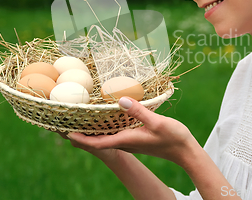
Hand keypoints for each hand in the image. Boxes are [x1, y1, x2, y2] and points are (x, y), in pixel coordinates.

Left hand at [64, 97, 197, 165]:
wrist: (185, 151)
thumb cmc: (173, 138)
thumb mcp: (157, 122)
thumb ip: (139, 111)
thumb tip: (120, 99)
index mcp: (127, 140)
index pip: (98, 143)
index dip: (81, 138)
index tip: (66, 132)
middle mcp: (125, 142)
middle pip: (97, 141)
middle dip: (81, 134)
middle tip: (67, 124)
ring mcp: (131, 141)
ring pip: (105, 137)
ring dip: (92, 131)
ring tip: (81, 119)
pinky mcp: (136, 138)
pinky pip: (114, 134)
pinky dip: (105, 128)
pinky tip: (105, 118)